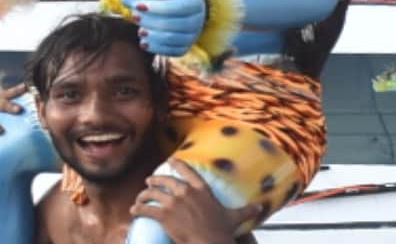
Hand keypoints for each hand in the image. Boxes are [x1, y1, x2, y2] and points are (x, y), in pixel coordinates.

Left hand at [123, 0, 206, 56]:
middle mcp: (198, 19)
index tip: (137, 5)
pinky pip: (172, 52)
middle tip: (134, 17)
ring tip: (140, 31)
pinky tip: (144, 42)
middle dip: (150, 21)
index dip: (156, 8)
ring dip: (152, 36)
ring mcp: (193, 35)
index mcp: (194, 1)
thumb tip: (125, 0)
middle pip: (172, 24)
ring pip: (171, 39)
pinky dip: (156, 48)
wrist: (182, 11)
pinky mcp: (186, 48)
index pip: (177, 7)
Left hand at [136, 161, 266, 242]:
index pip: (188, 172)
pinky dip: (138, 209)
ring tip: (140, 197)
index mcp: (202, 190)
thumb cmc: (221, 230)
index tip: (171, 160)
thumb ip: (247, 210)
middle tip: (149, 181)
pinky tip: (134, 210)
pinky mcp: (164, 215)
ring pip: (153, 194)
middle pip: (166, 181)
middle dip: (156, 180)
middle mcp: (186, 192)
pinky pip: (147, 209)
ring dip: (144, 195)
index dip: (178, 165)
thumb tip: (261, 208)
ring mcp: (174, 203)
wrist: (209, 241)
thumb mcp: (234, 217)